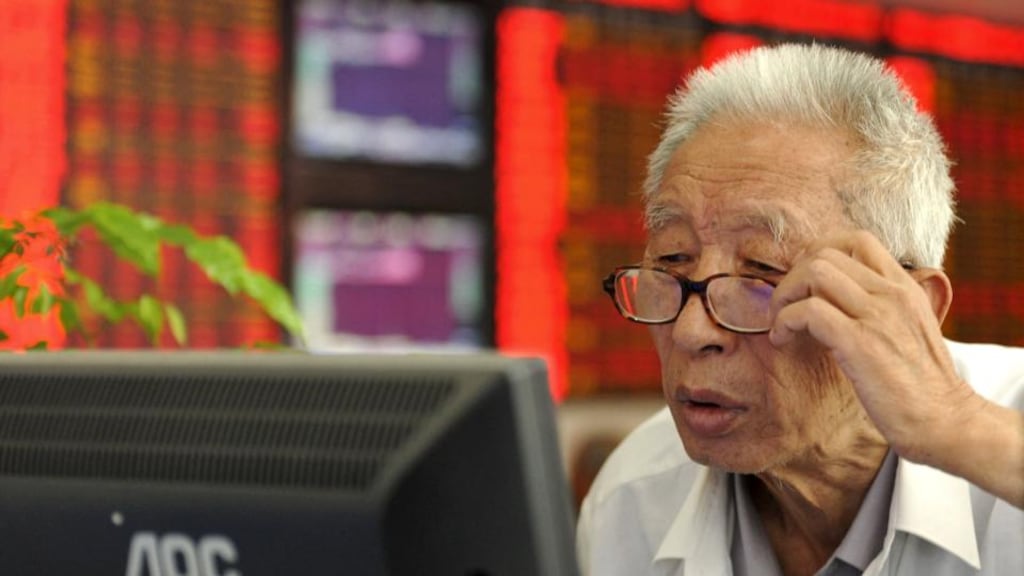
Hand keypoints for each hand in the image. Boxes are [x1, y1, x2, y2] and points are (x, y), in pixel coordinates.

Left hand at [766, 230, 974, 464]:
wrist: (946, 421)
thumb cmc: (921, 385)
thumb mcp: (909, 329)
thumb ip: (883, 307)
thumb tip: (841, 298)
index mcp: (904, 287)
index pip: (856, 239)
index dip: (818, 253)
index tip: (804, 283)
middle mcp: (892, 293)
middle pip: (826, 253)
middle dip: (793, 276)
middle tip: (785, 307)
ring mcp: (877, 316)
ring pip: (814, 273)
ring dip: (785, 296)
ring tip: (781, 323)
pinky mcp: (860, 343)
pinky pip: (809, 311)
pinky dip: (785, 322)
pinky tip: (782, 340)